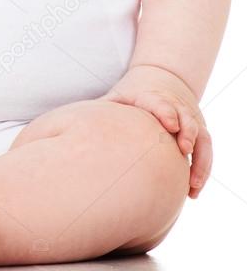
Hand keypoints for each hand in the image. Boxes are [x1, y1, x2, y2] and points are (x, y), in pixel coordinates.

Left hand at [100, 64, 210, 197]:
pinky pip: (205, 150)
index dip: (164, 110)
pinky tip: (193, 189)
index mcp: (149, 98)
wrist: (160, 81)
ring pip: (200, 137)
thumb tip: (64, 129)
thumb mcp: (114, 99)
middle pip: (185, 117)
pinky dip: (202, 168)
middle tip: (183, 149)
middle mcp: (174, 107)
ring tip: (191, 183)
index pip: (159, 101)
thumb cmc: (130, 97)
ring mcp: (188, 119)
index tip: (168, 124)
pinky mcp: (198, 132)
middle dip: (186, 132)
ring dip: (198, 158)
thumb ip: (97, 112)